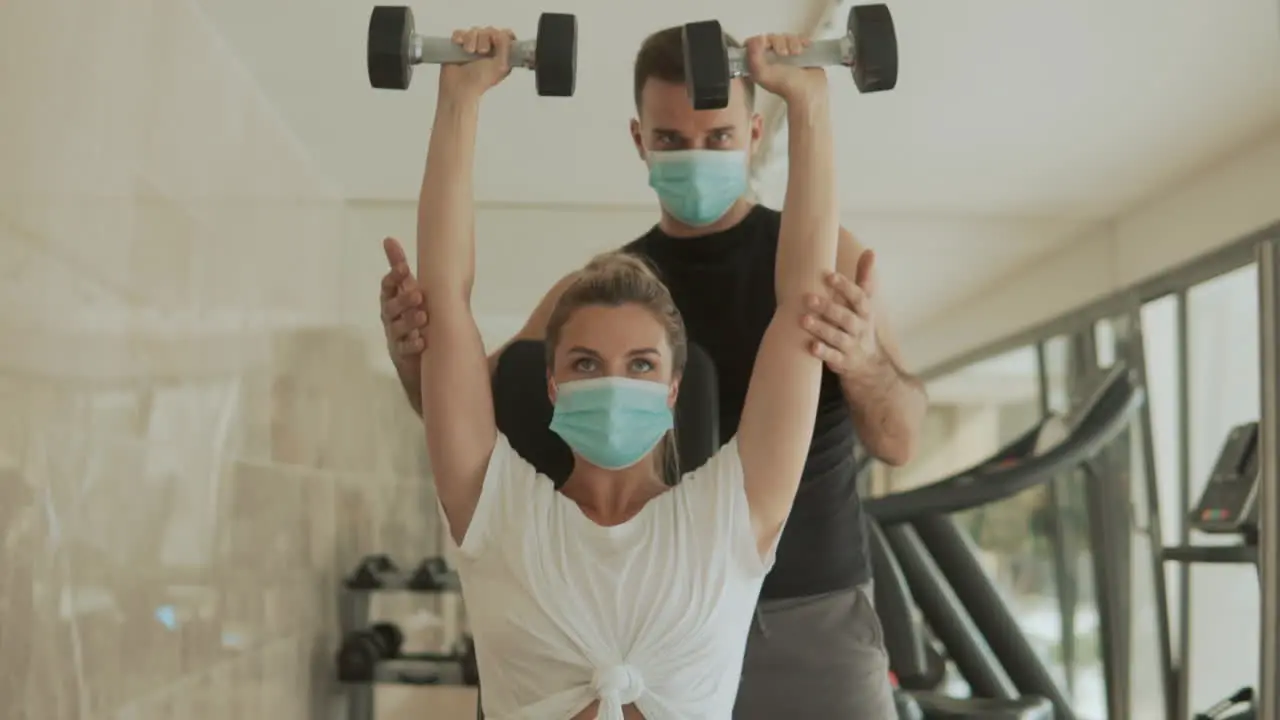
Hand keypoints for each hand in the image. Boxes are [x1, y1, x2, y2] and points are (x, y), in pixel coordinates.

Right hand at [380, 237, 428, 364]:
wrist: (414, 353)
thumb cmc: (410, 315)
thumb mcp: (408, 290)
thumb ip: (398, 267)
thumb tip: (388, 239)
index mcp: (391, 300)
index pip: (387, 287)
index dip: (393, 277)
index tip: (403, 268)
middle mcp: (390, 317)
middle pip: (391, 307)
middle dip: (403, 300)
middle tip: (418, 295)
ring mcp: (395, 336)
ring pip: (398, 328)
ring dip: (409, 321)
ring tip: (423, 316)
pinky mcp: (401, 354)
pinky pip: (405, 350)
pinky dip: (412, 345)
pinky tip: (422, 342)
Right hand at [438, 27, 516, 99]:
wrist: (459, 86)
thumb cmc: (480, 81)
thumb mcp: (502, 65)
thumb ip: (507, 47)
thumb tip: (502, 33)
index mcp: (501, 54)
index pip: (505, 34)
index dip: (500, 35)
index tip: (495, 42)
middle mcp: (489, 49)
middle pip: (490, 30)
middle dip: (484, 39)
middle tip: (481, 52)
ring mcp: (474, 46)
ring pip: (475, 30)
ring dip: (471, 40)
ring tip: (469, 52)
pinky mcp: (460, 45)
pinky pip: (460, 32)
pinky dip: (459, 37)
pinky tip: (460, 46)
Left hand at [744, 34, 828, 102]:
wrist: (808, 90)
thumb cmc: (784, 85)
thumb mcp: (762, 74)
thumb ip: (753, 57)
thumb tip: (756, 38)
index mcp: (759, 63)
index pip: (754, 42)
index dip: (759, 40)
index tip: (766, 45)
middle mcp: (771, 58)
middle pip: (771, 37)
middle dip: (778, 42)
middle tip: (784, 54)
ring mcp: (787, 54)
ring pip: (786, 37)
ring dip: (792, 43)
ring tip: (797, 53)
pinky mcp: (801, 52)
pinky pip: (799, 38)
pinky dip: (802, 41)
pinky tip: (803, 50)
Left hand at [802, 250, 880, 375]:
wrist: (871, 366)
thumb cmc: (862, 326)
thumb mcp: (866, 304)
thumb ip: (865, 279)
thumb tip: (870, 251)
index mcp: (865, 312)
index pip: (858, 297)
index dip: (845, 286)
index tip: (829, 275)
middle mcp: (859, 328)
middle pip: (846, 317)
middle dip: (828, 308)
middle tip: (807, 298)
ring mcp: (851, 346)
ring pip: (837, 337)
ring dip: (821, 329)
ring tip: (803, 320)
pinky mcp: (843, 362)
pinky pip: (833, 357)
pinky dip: (823, 352)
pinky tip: (811, 346)